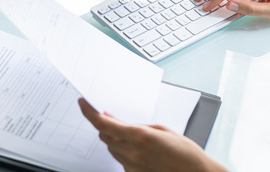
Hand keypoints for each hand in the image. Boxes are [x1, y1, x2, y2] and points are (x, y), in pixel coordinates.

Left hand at [78, 98, 226, 171]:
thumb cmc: (185, 152)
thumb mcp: (162, 129)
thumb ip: (136, 125)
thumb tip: (117, 120)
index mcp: (139, 137)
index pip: (103, 124)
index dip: (89, 112)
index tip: (84, 104)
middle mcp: (132, 153)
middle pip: (104, 135)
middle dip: (104, 124)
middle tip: (109, 115)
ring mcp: (132, 166)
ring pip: (111, 148)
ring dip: (113, 138)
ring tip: (129, 132)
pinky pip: (120, 160)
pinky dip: (122, 150)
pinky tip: (137, 148)